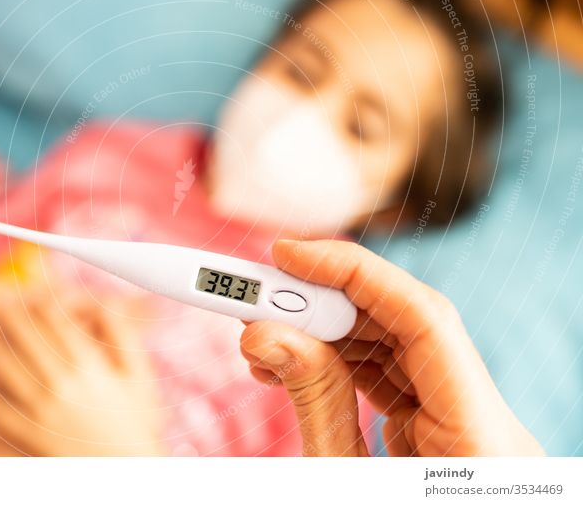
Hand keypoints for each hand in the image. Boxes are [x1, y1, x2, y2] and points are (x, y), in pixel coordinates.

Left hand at [0, 286, 165, 455]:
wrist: (126, 470)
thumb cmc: (137, 420)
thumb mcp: (140, 376)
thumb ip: (123, 336)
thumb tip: (109, 302)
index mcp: (90, 366)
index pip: (57, 322)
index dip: (43, 303)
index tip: (36, 295)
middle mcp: (62, 384)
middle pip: (26, 340)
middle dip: (11, 317)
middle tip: (0, 304)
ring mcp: (43, 411)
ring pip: (6, 369)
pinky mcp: (30, 434)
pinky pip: (0, 410)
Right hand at [240, 239, 543, 456]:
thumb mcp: (343, 487)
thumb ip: (313, 403)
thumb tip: (263, 331)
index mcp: (482, 442)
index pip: (425, 319)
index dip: (354, 272)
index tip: (288, 254)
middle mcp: (482, 423)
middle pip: (405, 327)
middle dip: (324, 303)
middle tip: (254, 296)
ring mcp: (463, 427)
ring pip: (394, 348)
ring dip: (323, 332)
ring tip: (260, 337)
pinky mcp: (439, 435)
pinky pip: (389, 378)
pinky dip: (336, 362)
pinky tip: (290, 361)